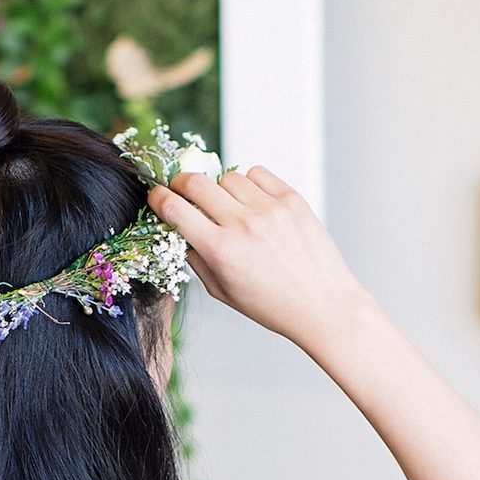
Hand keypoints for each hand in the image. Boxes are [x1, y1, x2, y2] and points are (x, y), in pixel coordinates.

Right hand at [148, 167, 371, 346]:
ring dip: (220, 187)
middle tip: (182, 190)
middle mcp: (242, 225)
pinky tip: (253, 202)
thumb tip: (178, 228)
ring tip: (230, 207)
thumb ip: (195, 258)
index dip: (158, 197)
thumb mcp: (222, 291)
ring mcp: (269, 210)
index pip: (173, 208)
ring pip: (227, 176)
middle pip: (195, 182)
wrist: (323, 305)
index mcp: (220, 251)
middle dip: (181, 183)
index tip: (157, 196)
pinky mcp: (292, 200)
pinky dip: (248, 183)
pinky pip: (257, 174)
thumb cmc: (270, 305)